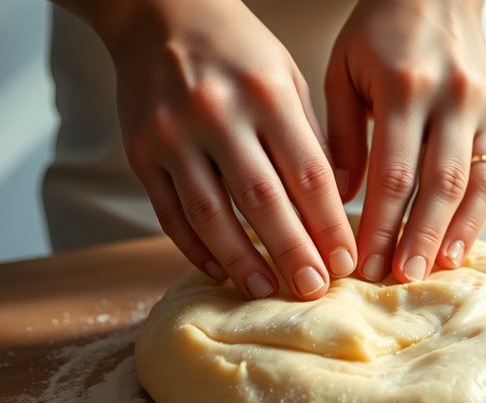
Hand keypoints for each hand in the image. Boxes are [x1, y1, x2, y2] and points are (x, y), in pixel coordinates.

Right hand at [68, 0, 356, 299]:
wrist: (159, 14)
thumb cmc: (238, 52)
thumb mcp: (286, 78)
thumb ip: (309, 139)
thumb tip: (336, 206)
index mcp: (267, 94)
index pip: (307, 174)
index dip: (328, 224)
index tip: (345, 262)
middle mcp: (218, 114)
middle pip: (262, 200)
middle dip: (292, 251)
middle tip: (313, 289)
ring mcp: (173, 135)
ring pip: (211, 214)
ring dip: (241, 260)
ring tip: (266, 290)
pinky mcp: (140, 152)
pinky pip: (169, 212)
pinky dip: (194, 247)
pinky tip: (218, 270)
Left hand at [326, 0, 485, 282]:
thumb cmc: (380, 30)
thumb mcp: (345, 70)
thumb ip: (344, 135)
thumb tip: (345, 200)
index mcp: (405, 87)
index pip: (392, 172)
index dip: (379, 224)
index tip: (363, 263)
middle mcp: (450, 100)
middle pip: (436, 186)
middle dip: (416, 239)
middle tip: (398, 280)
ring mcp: (481, 108)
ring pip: (471, 185)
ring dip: (451, 235)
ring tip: (430, 273)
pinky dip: (476, 216)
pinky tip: (459, 247)